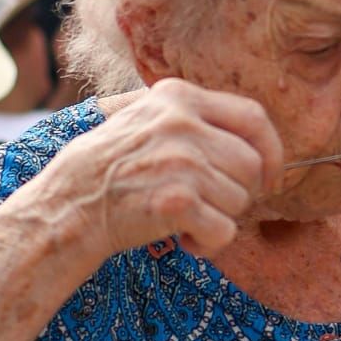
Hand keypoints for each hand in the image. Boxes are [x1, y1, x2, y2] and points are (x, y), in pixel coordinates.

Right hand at [45, 79, 285, 261]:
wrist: (70, 204)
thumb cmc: (113, 168)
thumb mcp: (148, 119)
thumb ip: (195, 117)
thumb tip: (257, 137)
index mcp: (178, 97)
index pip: (253, 117)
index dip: (271, 151)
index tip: (267, 176)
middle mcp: (181, 123)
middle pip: (251, 164)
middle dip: (242, 193)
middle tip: (212, 205)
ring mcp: (180, 160)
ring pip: (240, 199)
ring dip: (220, 219)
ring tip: (185, 220)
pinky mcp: (176, 200)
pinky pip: (225, 230)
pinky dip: (209, 244)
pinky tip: (183, 239)